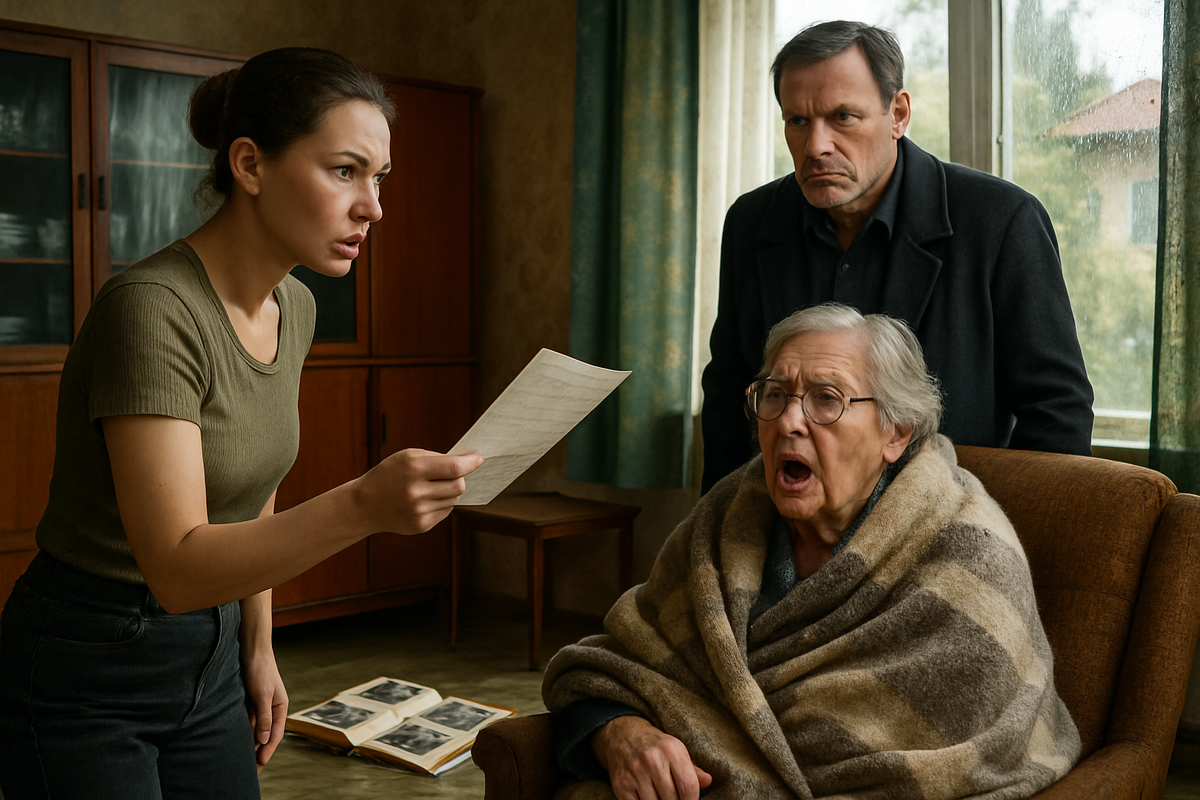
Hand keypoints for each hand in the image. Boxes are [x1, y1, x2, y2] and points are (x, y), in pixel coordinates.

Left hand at [241, 647, 288, 771]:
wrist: (250, 648)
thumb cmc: (260, 669)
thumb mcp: (263, 695)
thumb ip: (264, 718)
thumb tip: (265, 740)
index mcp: (280, 706)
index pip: (275, 734)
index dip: (267, 751)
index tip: (259, 766)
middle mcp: (271, 707)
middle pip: (265, 734)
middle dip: (258, 751)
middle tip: (250, 770)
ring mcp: (259, 704)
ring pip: (254, 729)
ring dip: (249, 743)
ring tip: (241, 760)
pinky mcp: (248, 701)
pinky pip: (246, 721)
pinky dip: (242, 732)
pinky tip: (235, 741)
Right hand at [354, 449, 483, 534]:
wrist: (365, 504)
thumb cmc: (390, 474)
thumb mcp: (408, 456)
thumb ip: (436, 458)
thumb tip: (467, 463)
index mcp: (413, 468)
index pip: (454, 467)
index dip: (471, 462)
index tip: (479, 459)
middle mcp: (416, 492)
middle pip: (459, 485)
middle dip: (460, 478)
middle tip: (452, 474)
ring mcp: (418, 511)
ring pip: (454, 499)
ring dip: (449, 491)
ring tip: (431, 487)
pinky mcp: (421, 525)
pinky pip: (446, 511)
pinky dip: (441, 503)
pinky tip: (424, 500)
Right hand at [592, 715, 712, 799]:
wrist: (623, 736)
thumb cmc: (656, 747)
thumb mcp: (676, 751)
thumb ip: (693, 769)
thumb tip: (708, 781)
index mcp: (671, 750)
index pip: (689, 787)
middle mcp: (652, 760)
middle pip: (672, 799)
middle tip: (675, 798)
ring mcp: (634, 773)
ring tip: (661, 796)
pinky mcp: (621, 784)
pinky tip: (648, 796)